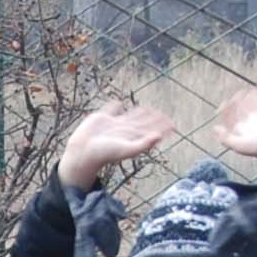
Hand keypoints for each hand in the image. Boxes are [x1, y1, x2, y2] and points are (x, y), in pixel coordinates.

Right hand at [54, 98, 173, 193]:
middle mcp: (125, 130)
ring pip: (130, 115)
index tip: (173, 125)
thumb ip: (143, 144)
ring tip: (146, 109)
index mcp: (132, 136)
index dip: (162, 127)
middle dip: (154, 119)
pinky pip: (111, 110)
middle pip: (143, 122)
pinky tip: (118, 103)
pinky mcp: (101, 119)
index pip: (151, 129)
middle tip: (164, 115)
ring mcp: (113, 124)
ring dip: (139, 112)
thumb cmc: (105, 153)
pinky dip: (115, 106)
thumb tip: (159, 137)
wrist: (83, 152)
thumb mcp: (126, 149)